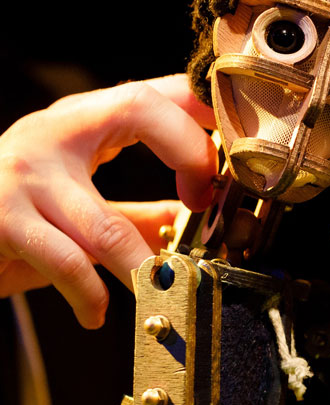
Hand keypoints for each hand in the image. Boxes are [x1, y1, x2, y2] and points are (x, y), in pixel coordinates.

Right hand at [0, 74, 216, 327]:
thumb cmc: (10, 216)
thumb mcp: (75, 203)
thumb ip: (134, 213)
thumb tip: (190, 224)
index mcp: (79, 121)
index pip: (151, 91)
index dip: (199, 113)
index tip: (231, 152)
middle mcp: (52, 133)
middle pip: (137, 110)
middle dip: (187, 153)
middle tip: (204, 200)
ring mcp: (24, 175)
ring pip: (105, 219)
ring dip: (143, 262)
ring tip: (161, 285)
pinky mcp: (2, 222)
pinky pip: (66, 262)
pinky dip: (92, 295)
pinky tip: (99, 312)